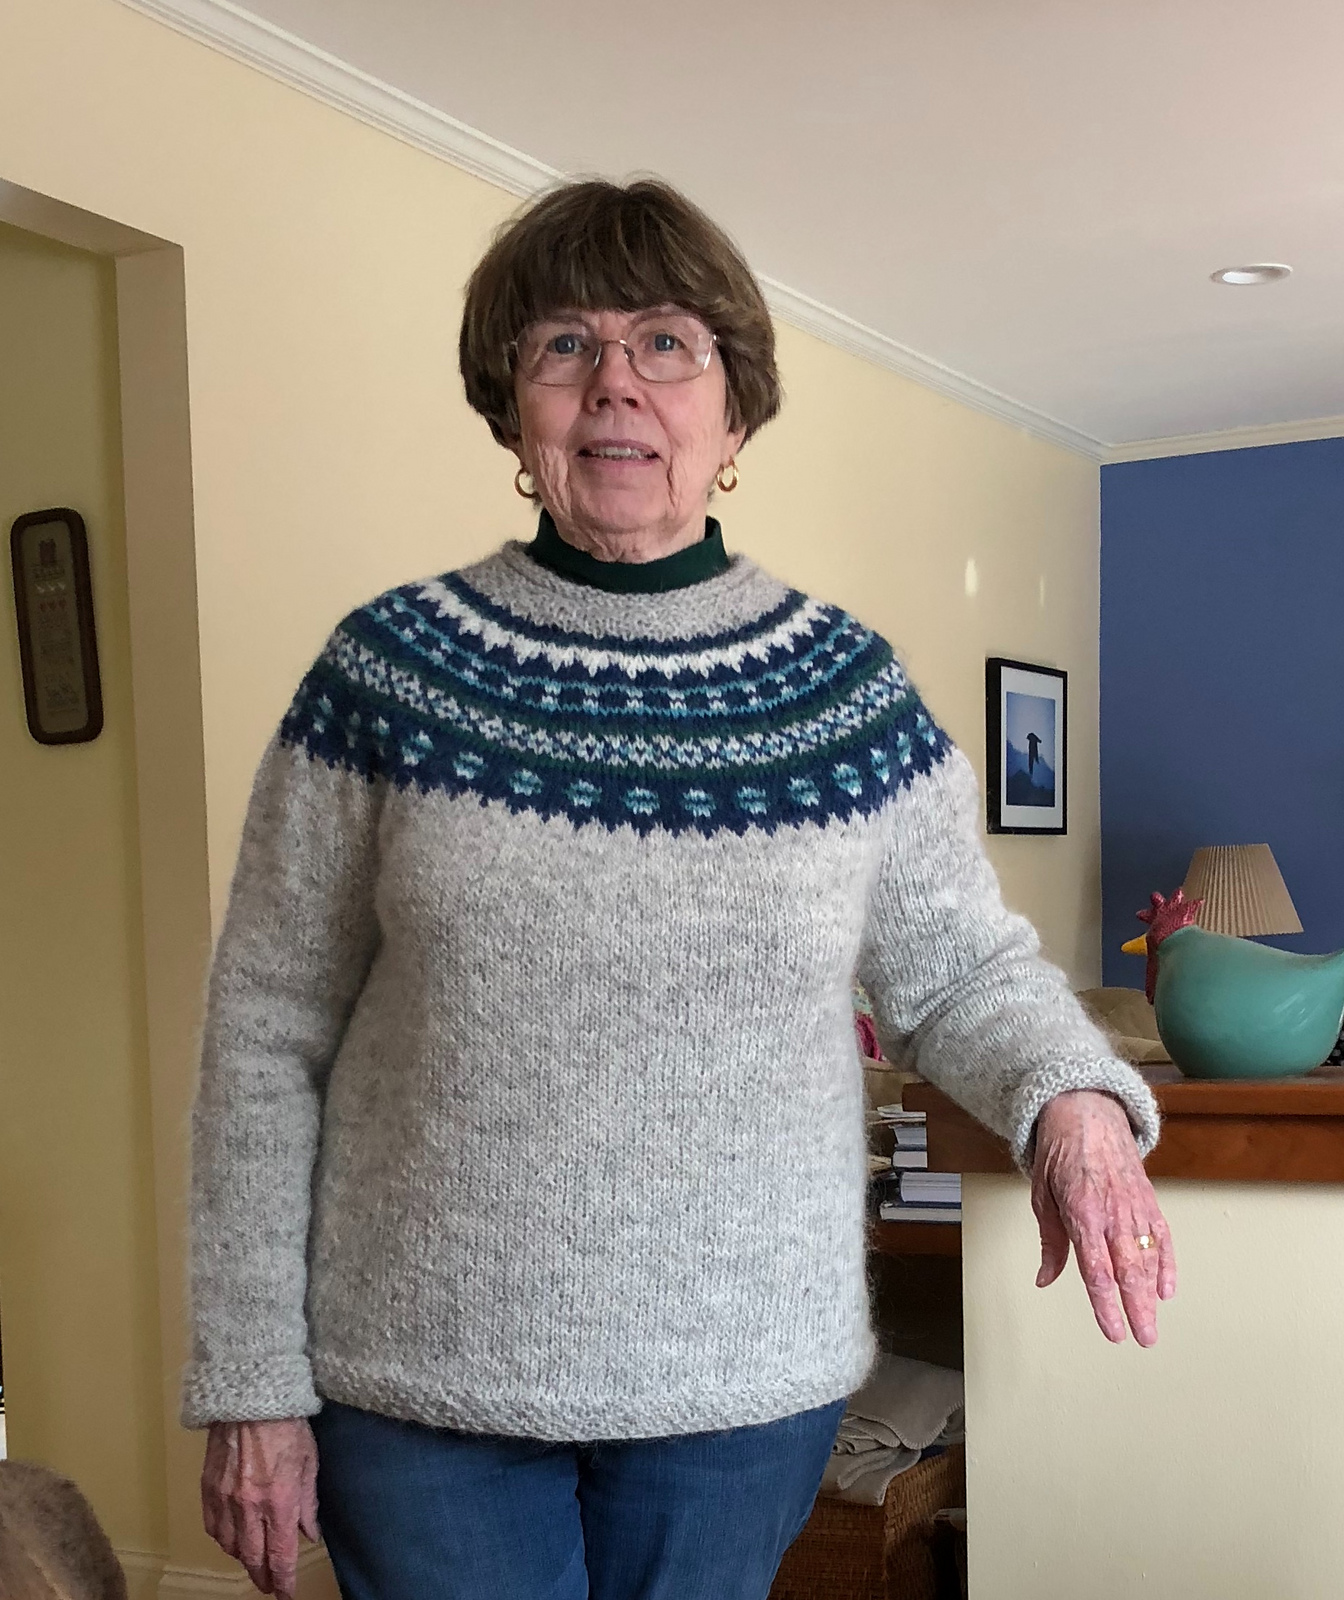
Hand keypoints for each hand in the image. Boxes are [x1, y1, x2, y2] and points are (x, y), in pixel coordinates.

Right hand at [202, 1417, 319, 1597]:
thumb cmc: (288, 1424)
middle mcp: (250, 1506)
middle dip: (263, 1578)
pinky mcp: (208, 1489)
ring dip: (244, 1560)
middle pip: (253, 1558)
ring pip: (231, 1547)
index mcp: (280, 1500)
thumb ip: (309, 1502)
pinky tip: (232, 1540)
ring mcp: (225, 1499)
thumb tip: (310, 1535)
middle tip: (270, 1586)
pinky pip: (213, 1528)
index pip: (281, 1555)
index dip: (284, 1580)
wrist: (250, 1396)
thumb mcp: (310, 1461)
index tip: (287, 1594)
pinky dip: (223, 1540)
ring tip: (254, 1563)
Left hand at [1031, 1089, 1176, 1345]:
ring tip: (1152, 1325)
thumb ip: (1050, 1241)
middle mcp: (1113, 1213)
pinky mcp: (1149, 1201)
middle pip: (1129, 1271)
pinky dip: (1168, 1264)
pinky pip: (1163, 1238)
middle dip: (1137, 1309)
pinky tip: (1167, 1289)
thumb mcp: (1042, 1196)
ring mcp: (1135, 1207)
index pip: (1097, 1270)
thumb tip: (1045, 1278)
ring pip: (1149, 1257)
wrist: (1086, 1113)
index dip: (1106, 1306)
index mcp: (1083, 1213)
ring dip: (1152, 1294)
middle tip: (1143, 1339)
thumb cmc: (1059, 1154)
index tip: (1112, 1332)